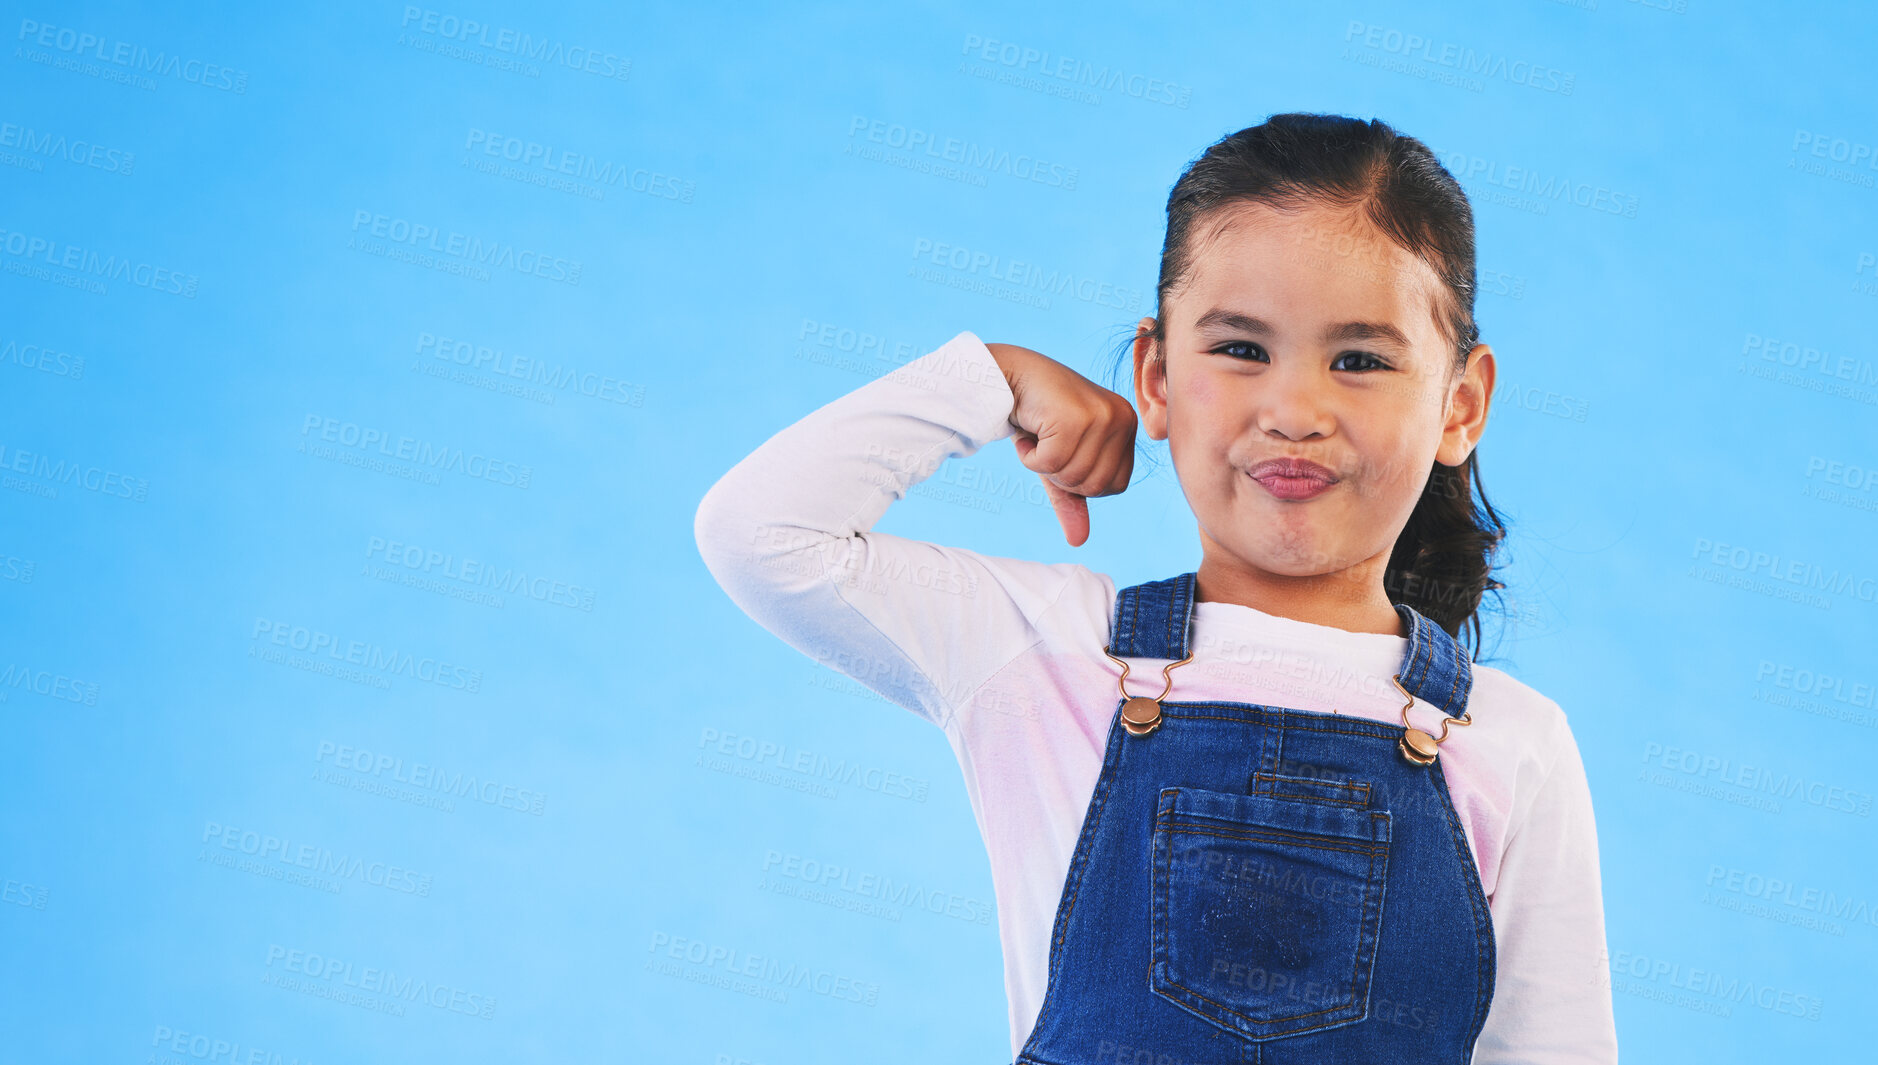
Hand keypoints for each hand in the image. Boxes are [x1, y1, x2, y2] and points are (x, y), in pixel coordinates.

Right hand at [985, 343, 1138, 546]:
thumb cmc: (1037, 417)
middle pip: (1096, 485)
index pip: (1116, 486)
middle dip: (1061, 474)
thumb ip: (1073, 498)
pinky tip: (1028, 432)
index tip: (1062, 453)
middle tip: (1046, 445)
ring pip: (1073, 475)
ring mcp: (1102, 416)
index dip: (1082, 482)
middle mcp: (1122, 419)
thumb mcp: (1060, 461)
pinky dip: (1030, 456)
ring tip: (1038, 435)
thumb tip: (1080, 541)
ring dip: (1044, 464)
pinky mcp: (1075, 416)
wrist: (1008, 376)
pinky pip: (1051, 464)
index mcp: (1127, 426)